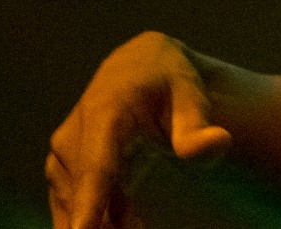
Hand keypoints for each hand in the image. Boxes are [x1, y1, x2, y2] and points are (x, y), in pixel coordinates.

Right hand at [47, 31, 232, 228]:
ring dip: (99, 224)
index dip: (88, 203)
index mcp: (104, 112)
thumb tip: (219, 142)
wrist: (139, 68)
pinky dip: (92, 221)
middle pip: (82, 195)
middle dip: (100, 225)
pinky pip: (72, 206)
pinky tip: (119, 226)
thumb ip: (197, 126)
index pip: (96, 166)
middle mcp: (74, 134)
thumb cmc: (169, 82)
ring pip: (72, 206)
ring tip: (138, 226)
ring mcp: (63, 155)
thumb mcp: (189, 95)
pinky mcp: (61, 171)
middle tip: (140, 228)